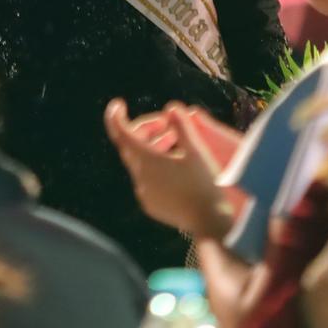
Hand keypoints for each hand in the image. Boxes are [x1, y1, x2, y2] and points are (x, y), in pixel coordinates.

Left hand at [105, 98, 242, 240]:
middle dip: (146, 130)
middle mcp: (140, 177)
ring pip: (140, 163)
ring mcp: (144, 193)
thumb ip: (182, 126)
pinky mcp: (151, 205)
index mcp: (147, 161)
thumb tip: (171, 107)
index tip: (118, 104)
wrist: (211, 223)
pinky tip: (176, 165)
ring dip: (153, 148)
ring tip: (176, 141)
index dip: (116, 117)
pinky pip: (147, 180)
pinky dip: (156, 167)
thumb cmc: (205, 184)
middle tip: (167, 124)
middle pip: (132, 146)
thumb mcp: (196, 151)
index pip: (121, 133)